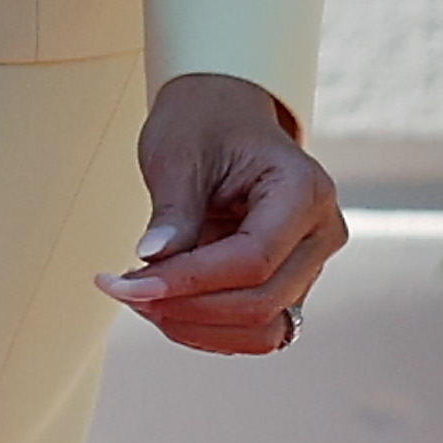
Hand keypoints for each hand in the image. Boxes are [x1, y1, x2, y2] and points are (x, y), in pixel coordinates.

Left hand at [99, 70, 344, 355]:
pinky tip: (162, 303)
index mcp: (305, 191)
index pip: (253, 259)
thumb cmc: (203, 124)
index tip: (128, 284)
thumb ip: (174, 211)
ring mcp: (310, 263)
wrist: (223, 115)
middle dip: (185, 307)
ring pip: (262, 328)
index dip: (189, 280)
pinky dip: (206, 327)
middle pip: (261, 301)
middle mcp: (321, 233)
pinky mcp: (289, 283)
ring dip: (195, 326)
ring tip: (138, 296)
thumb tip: (151, 263)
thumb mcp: (178, 154)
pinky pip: (256, 327)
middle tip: (121, 290)